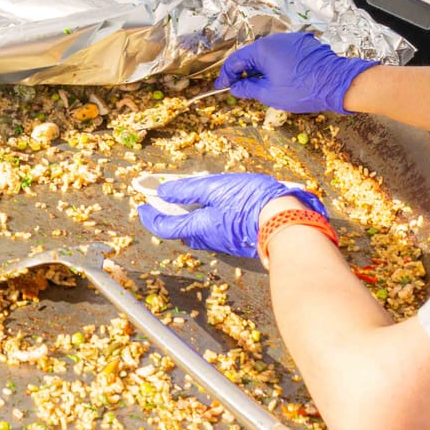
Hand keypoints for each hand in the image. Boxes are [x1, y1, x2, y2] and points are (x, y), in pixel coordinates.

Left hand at [136, 172, 325, 259]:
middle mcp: (209, 238)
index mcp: (200, 226)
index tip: (142, 207)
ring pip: (200, 230)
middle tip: (166, 200)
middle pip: (182, 230)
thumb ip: (188, 190)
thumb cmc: (252, 202)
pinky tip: (218, 204)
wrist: (287, 220)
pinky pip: (216, 230)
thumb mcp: (216, 188)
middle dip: (171, 216)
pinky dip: (209, 218)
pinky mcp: (238, 240)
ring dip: (191, 216)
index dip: (151, 217)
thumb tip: (163, 192)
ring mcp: (225, 241)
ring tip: (192, 198)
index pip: (166, 227)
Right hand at [216, 32, 378, 114]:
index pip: (236, 60)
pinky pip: (282, 54)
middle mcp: (276, 39)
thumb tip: (236, 87)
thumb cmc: (302, 89)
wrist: (337, 83)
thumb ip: (247, 88)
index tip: (222, 87)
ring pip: (268, 55)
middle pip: (252, 56)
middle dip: (244, 73)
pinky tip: (279, 80)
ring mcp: (292, 40)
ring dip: (260, 70)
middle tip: (240, 89)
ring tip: (260, 87)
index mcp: (263, 48)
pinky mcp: (304, 45)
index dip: (226, 76)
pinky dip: (275, 66)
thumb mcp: (269, 93)